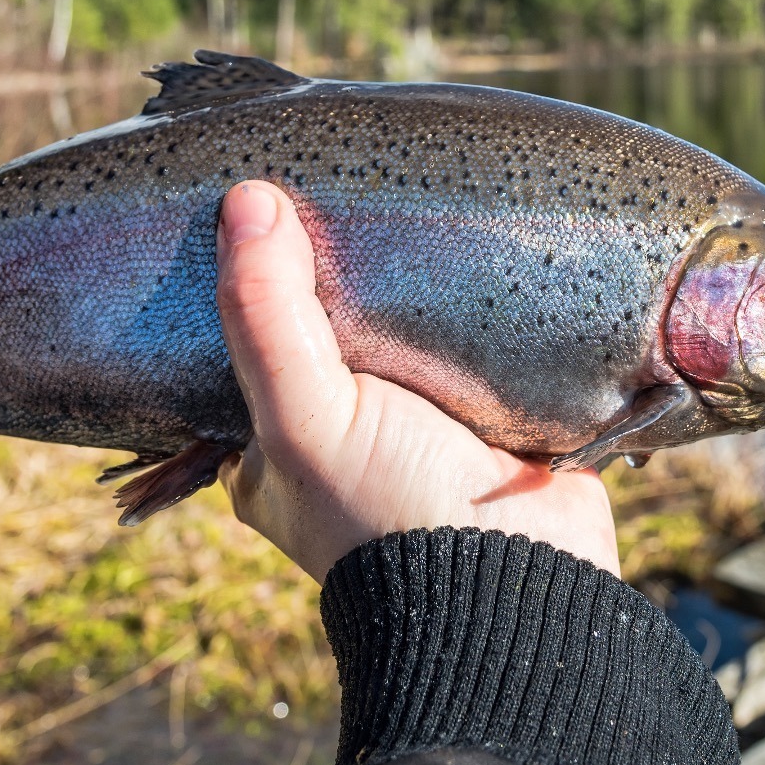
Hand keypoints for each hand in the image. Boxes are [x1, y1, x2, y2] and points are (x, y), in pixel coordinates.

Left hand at [214, 181, 620, 584]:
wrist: (523, 585)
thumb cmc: (389, 514)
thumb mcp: (304, 419)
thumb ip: (266, 316)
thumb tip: (246, 201)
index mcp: (269, 444)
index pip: (240, 338)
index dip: (244, 272)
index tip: (255, 196)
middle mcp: (335, 426)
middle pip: (321, 320)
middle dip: (326, 260)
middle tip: (332, 178)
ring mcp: (410, 413)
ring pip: (392, 320)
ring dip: (399, 271)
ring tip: (393, 184)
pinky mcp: (480, 400)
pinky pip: (461, 328)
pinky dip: (461, 289)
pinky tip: (457, 228)